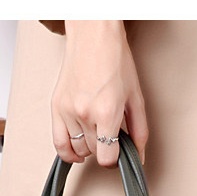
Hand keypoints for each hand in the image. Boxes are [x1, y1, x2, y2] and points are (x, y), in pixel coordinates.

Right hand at [51, 21, 147, 166]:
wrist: (93, 36)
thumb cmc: (115, 61)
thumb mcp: (136, 98)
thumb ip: (139, 132)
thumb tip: (139, 156)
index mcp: (107, 113)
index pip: (107, 157)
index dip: (115, 160)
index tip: (118, 154)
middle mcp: (85, 114)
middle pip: (94, 152)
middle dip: (104, 149)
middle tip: (110, 135)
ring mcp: (68, 111)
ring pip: (77, 149)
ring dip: (88, 147)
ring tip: (96, 134)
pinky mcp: (56, 107)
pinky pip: (58, 143)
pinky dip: (67, 152)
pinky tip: (76, 152)